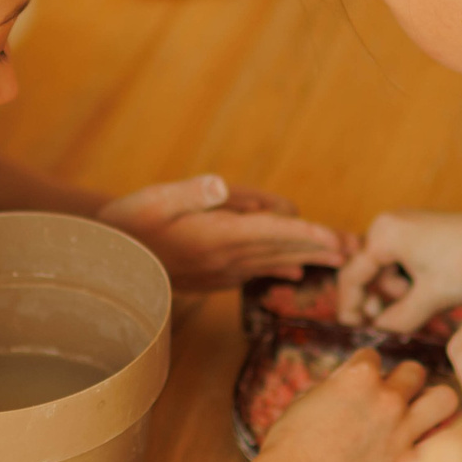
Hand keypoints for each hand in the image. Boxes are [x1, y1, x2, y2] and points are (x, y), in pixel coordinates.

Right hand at [99, 176, 348, 292]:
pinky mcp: (211, 276)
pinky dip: (278, 266)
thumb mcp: (155, 199)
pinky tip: (293, 271)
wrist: (104, 262)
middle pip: (283, 250)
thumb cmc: (127, 223)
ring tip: (337, 258)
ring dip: (305, 258)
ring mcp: (219, 270)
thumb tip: (221, 186)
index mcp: (217, 236)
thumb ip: (191, 193)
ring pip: (272, 262)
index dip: (309, 235)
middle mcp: (225, 257)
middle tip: (357, 249)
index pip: (273, 233)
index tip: (339, 240)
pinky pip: (254, 271)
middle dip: (320, 248)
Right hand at [254, 349, 461, 461]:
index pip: (373, 357)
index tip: (359, 387)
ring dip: (432, 403)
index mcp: (359, 378)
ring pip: (445, 399)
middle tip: (395, 398)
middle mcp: (388, 399)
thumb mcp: (306, 402)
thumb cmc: (289, 448)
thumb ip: (336, 388)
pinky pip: (436, 446)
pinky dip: (427, 447)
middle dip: (405, 381)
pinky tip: (414, 454)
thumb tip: (349, 387)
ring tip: (422, 416)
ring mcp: (403, 431)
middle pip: (415, 371)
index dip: (364, 372)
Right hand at [336, 211, 461, 332]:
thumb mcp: (431, 298)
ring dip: (393, 295)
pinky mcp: (424, 232)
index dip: (351, 309)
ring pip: (385, 270)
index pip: (352, 276)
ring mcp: (407, 225)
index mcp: (384, 233)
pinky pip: (403, 262)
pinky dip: (409, 284)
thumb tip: (375, 336)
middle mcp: (390, 223)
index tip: (356, 333)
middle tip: (385, 328)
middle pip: (366, 272)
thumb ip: (396, 319)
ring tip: (412, 315)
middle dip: (375, 302)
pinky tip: (426, 300)